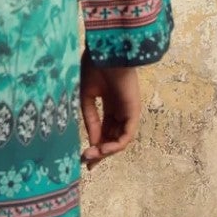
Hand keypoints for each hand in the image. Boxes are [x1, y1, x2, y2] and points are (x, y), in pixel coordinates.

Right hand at [80, 54, 140, 169]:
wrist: (106, 53)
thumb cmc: (94, 69)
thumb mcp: (86, 98)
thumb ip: (90, 120)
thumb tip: (91, 142)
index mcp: (109, 105)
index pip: (104, 131)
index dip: (94, 145)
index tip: (83, 157)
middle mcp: (120, 111)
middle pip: (112, 138)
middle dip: (100, 153)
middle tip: (88, 163)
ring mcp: (128, 112)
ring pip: (120, 140)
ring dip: (106, 151)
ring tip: (92, 156)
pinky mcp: (134, 112)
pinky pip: (127, 135)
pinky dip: (116, 145)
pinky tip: (103, 149)